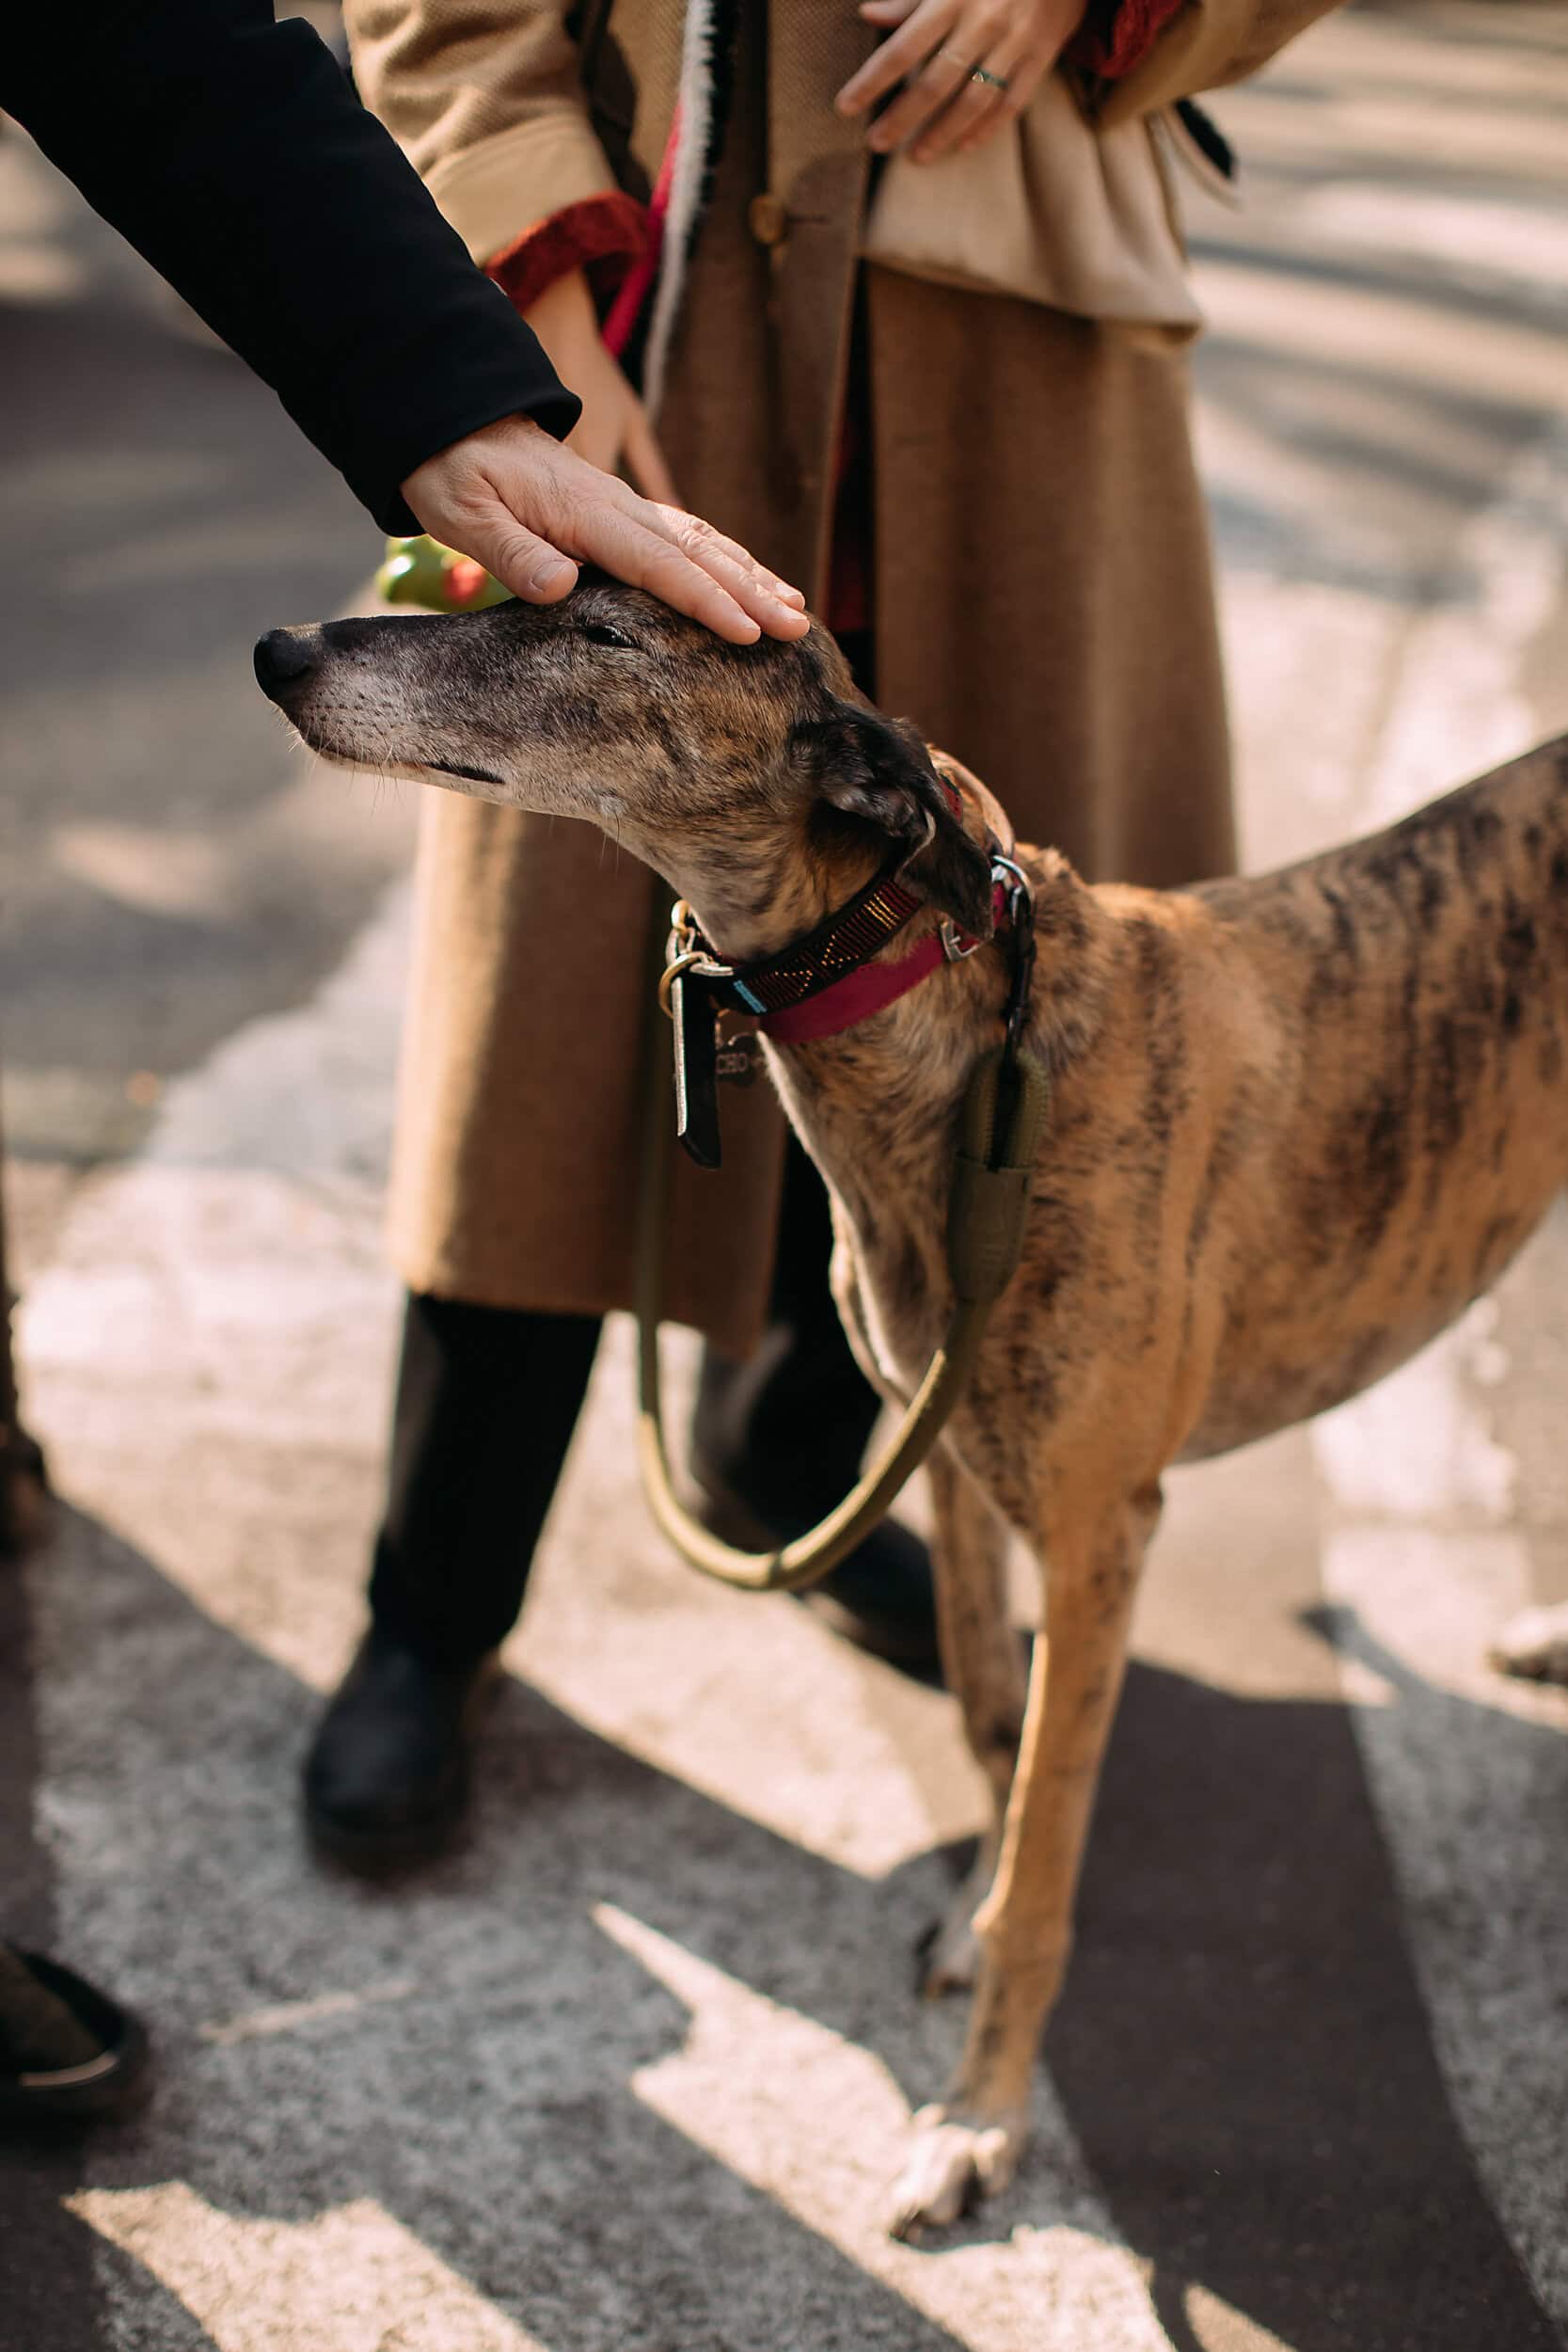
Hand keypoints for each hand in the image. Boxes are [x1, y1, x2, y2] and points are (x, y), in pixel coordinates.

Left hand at [401, 274, 806, 645]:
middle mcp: (618, 507)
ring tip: (797, 610)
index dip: (706, 600)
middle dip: (753, 593)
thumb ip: (512, 551)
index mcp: (585, 514)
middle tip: (798, 629)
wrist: (455, 418)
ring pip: (704, 543)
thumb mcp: (464, 511)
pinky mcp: (623, 511)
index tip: (748, 631)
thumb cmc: (454, 470)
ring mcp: (625, 506)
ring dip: (753, 576)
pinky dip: (729, 560)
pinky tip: (753, 579)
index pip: (658, 564)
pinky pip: (688, 537)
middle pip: (699, 554)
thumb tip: (560, 588)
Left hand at [836, 0, 1078, 162]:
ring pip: (972, 100)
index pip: (903, 48)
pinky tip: (962, 146)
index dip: (872, 80)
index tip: (846, 106)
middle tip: (876, 143)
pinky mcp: (1040, 55)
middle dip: (902, 117)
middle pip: (935, 83)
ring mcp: (1013, 42)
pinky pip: (1011, 102)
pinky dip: (987, 128)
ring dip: (941, 133)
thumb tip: (868, 15)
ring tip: (915, 155)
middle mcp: (982, 22)